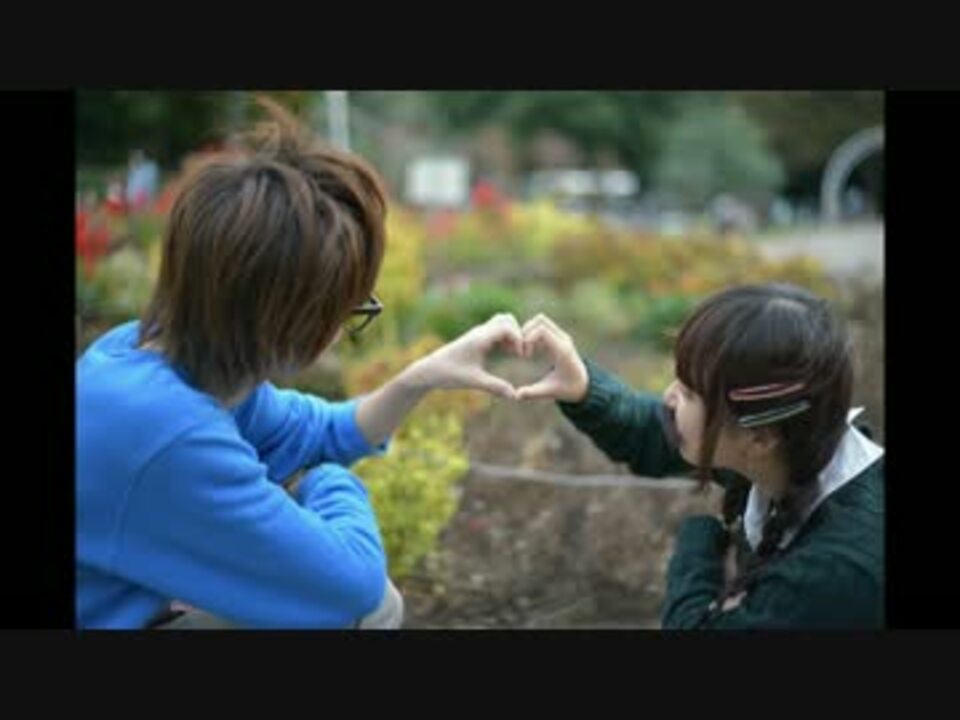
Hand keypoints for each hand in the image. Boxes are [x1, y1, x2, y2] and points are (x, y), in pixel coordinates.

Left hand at [407, 313, 523, 399]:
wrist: (429, 370)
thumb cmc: (448, 374)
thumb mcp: (473, 381)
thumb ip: (495, 387)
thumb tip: (514, 396)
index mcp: (479, 338)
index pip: (507, 326)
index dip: (519, 339)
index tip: (520, 356)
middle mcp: (479, 332)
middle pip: (507, 319)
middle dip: (518, 333)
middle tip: (519, 353)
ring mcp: (477, 334)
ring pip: (501, 322)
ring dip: (511, 334)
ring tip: (513, 353)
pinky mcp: (475, 339)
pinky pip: (495, 330)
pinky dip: (504, 338)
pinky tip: (504, 354)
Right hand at [515, 314, 588, 402]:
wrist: (584, 385)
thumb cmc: (567, 389)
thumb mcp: (550, 392)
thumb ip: (533, 393)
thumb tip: (516, 396)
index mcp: (562, 350)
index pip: (541, 330)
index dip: (527, 338)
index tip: (524, 355)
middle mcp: (563, 339)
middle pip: (540, 320)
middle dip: (525, 332)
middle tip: (522, 350)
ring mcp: (562, 336)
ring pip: (540, 320)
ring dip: (528, 331)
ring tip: (525, 350)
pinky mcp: (558, 336)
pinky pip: (542, 326)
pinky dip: (533, 333)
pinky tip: (530, 351)